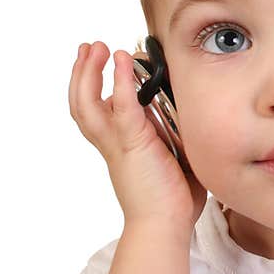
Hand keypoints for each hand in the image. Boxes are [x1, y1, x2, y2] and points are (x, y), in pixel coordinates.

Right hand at [69, 41, 206, 231]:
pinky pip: (122, 107)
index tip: (106, 62)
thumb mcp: (175, 157)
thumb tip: (190, 117)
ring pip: (87, 104)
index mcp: (121, 146)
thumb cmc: (174, 200)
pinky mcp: (132, 144)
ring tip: (95, 48)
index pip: (101, 110)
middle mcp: (112, 143)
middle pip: (82, 103)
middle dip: (83, 73)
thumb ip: (176, 136)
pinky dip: (119, 81)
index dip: (99, 85)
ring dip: (89, 72)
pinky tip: (123, 59)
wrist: (165, 226)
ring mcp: (118, 144)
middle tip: (90, 48)